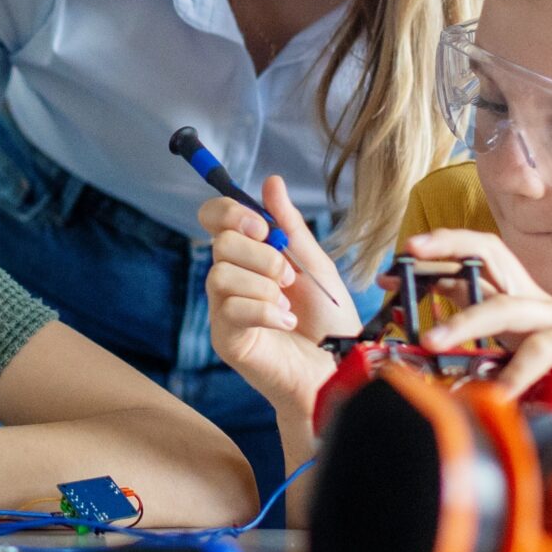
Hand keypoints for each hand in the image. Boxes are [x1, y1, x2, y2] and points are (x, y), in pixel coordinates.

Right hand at [201, 175, 355, 423]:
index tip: (263, 228)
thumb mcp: (314, 264)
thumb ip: (290, 226)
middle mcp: (229, 277)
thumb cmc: (328, 320)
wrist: (337, 370)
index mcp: (248, 254)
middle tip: (288, 276)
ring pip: (220, 274)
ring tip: (288, 303)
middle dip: (262, 255)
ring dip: (264, 285)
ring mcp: (224, 308)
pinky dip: (266, 311)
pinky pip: (231, 309)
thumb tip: (271, 181)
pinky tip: (286, 322)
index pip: (213, 217)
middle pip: (221, 243)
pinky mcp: (226, 338)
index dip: (229, 212)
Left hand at [403, 229, 551, 428]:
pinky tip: (496, 391)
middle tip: (408, 259)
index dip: (435, 259)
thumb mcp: (513, 373)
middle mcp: (541, 303)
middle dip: (448, 249)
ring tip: (431, 343)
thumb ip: (482, 356)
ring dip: (464, 321)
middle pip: (492, 257)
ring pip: (507, 305)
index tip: (392, 269)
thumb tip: (430, 350)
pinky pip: (544, 348)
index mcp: (521, 306)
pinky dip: (516, 370)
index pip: (477, 263)